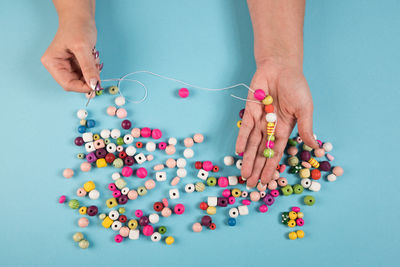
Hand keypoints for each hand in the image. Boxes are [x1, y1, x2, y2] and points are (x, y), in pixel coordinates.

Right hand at [41, 17, 99, 92]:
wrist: (80, 17)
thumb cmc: (77, 27)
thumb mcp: (83, 48)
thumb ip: (88, 68)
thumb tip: (94, 85)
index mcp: (52, 63)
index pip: (67, 84)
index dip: (82, 87)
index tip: (96, 86)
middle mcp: (57, 66)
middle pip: (76, 83)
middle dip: (89, 78)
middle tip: (97, 68)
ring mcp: (67, 66)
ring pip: (83, 79)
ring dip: (92, 73)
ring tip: (94, 58)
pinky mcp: (75, 64)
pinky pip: (87, 73)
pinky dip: (93, 69)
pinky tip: (93, 58)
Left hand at [236, 60, 318, 186]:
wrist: (281, 67)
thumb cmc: (296, 87)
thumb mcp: (305, 109)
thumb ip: (306, 128)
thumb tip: (315, 147)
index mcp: (284, 129)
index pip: (276, 153)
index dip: (271, 167)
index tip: (267, 182)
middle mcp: (270, 128)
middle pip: (262, 152)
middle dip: (256, 168)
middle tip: (250, 185)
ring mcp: (259, 120)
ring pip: (252, 144)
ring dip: (248, 159)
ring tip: (244, 174)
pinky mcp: (250, 110)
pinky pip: (245, 127)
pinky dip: (242, 139)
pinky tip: (238, 151)